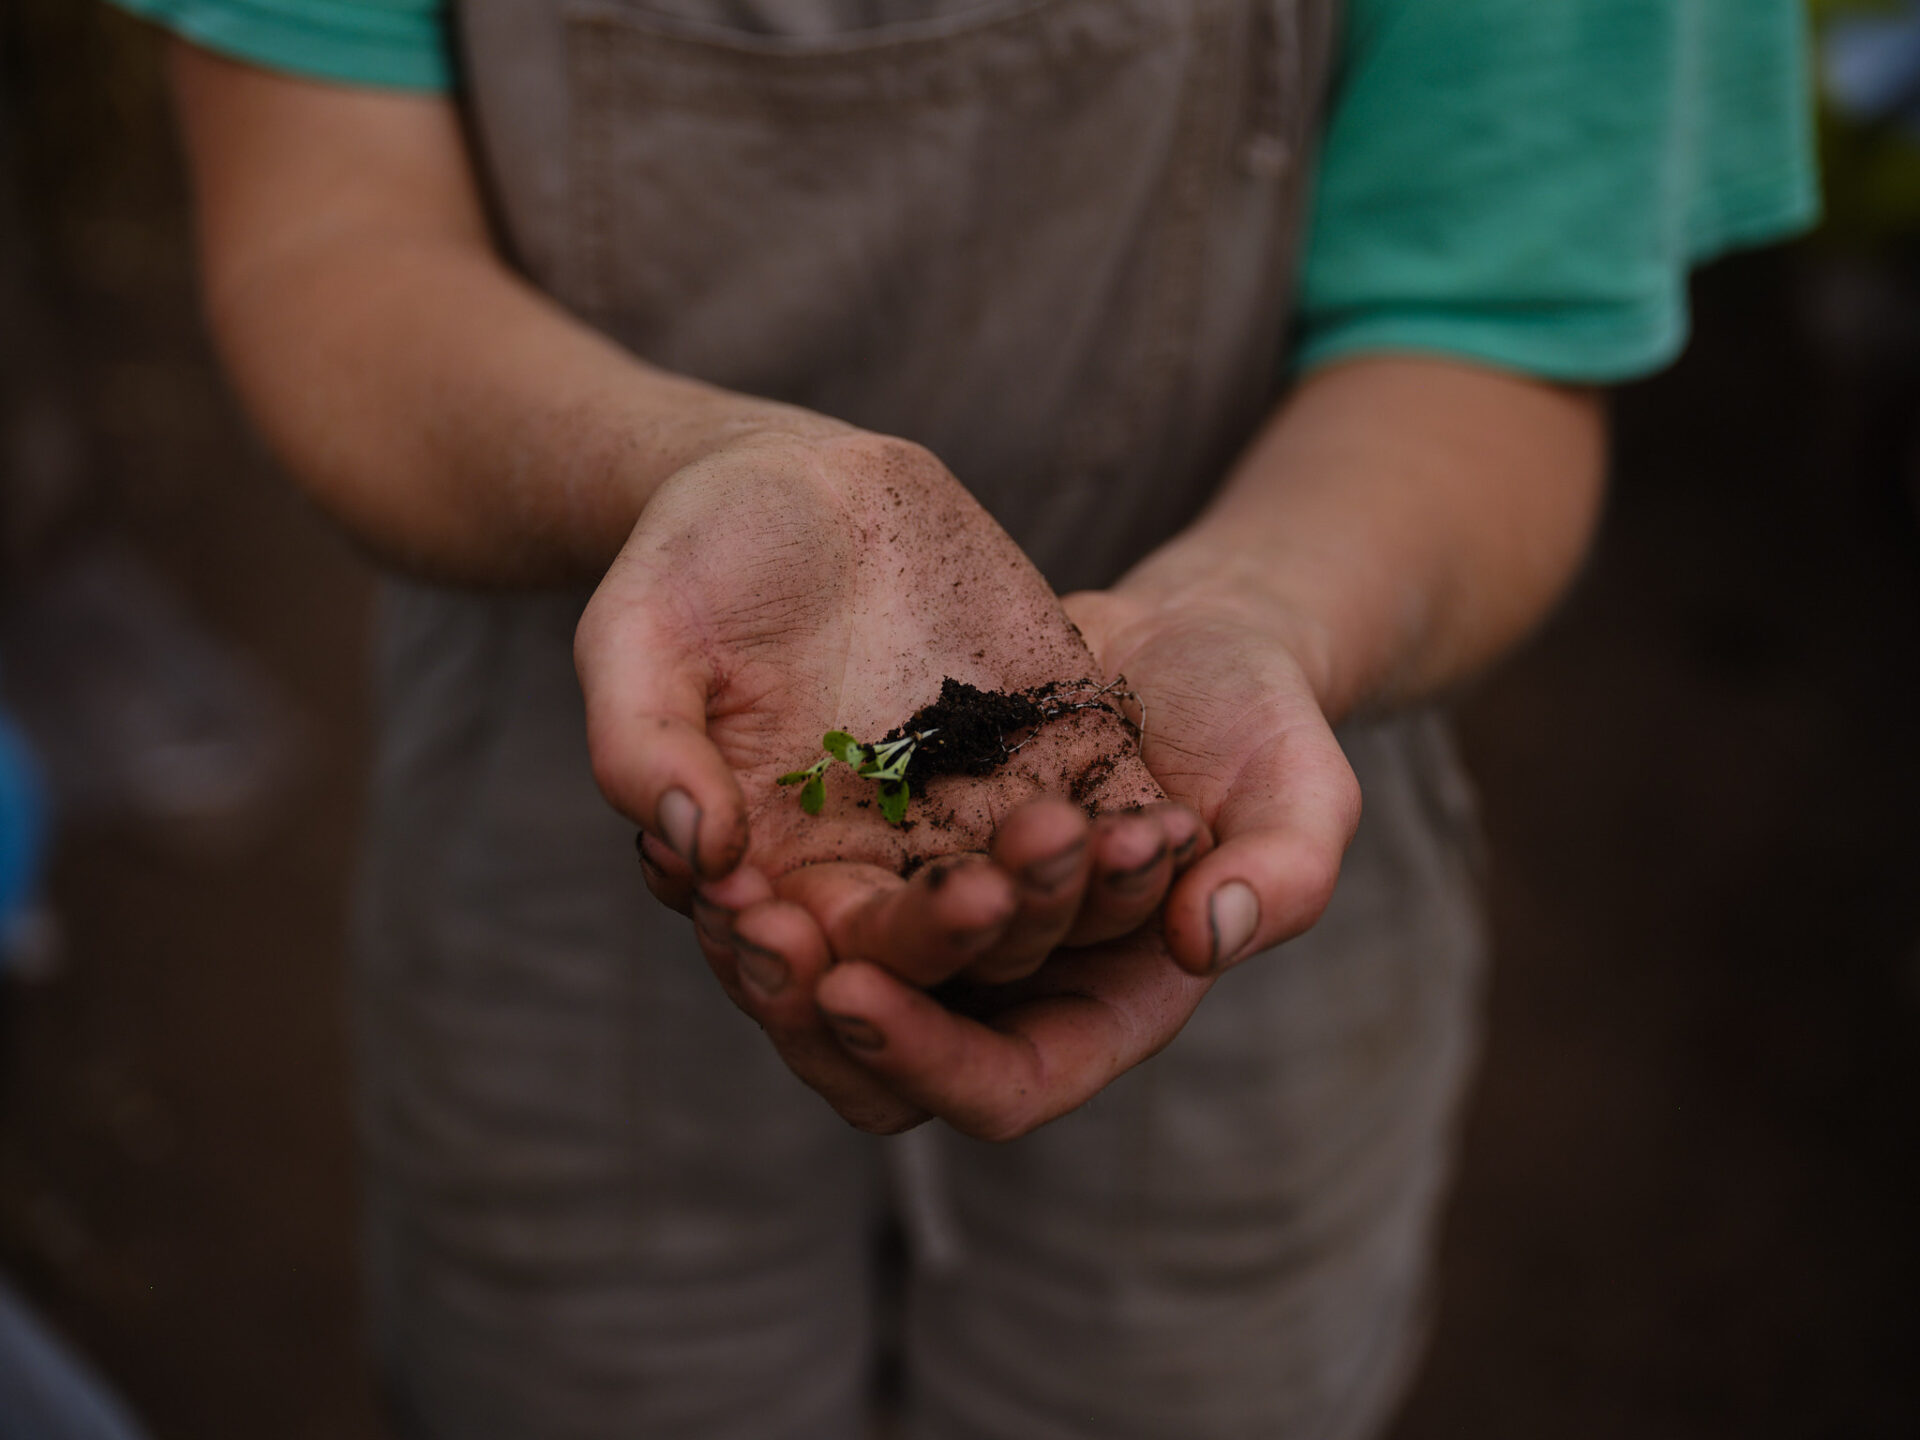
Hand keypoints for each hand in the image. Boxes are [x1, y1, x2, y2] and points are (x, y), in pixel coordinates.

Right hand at [577, 428, 1205, 1119]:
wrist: (800, 482)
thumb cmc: (695, 563)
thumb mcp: (636, 639)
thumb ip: (643, 746)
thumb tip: (696, 849)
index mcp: (778, 868)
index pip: (803, 960)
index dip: (806, 969)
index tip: (801, 934)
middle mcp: (887, 867)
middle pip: (933, 949)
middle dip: (953, 935)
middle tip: (978, 895)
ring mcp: (980, 816)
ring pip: (1036, 901)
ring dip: (1062, 897)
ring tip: (1072, 846)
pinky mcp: (1055, 757)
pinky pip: (1105, 821)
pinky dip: (1134, 840)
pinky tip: (1164, 828)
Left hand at [681, 581, 1359, 1140]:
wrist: (1186, 640)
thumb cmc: (1260, 721)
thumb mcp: (1300, 786)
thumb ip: (1287, 868)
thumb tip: (1209, 938)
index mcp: (1107, 1008)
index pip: (1008, 1086)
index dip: (927, 1059)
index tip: (851, 989)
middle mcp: (1014, 989)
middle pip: (891, 1062)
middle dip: (815, 1011)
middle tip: (751, 933)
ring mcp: (949, 928)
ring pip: (835, 981)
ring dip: (768, 950)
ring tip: (708, 878)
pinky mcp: (900, 857)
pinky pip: (815, 890)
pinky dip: (759, 871)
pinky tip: (697, 825)